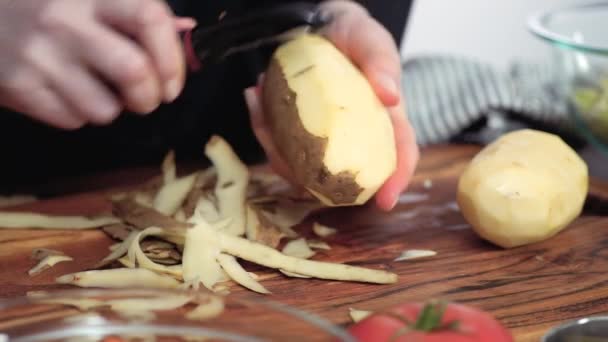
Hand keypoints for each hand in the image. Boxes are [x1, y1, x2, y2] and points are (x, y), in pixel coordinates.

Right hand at [0, 0, 195, 129]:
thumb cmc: (42, 2)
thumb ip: (134, 11)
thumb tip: (184, 34)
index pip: (150, 19)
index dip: (172, 58)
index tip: (173, 83)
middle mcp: (65, 20)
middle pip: (134, 71)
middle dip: (150, 97)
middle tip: (146, 100)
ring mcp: (39, 54)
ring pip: (104, 109)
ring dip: (111, 109)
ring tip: (97, 91)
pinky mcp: (17, 85)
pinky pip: (72, 120)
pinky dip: (78, 114)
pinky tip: (66, 92)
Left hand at [244, 0, 418, 210]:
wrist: (322, 26)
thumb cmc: (355, 37)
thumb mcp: (372, 41)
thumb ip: (382, 63)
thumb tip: (391, 97)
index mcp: (384, 121)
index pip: (399, 154)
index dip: (396, 180)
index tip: (385, 201)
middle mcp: (354, 139)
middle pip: (341, 173)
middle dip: (310, 175)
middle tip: (284, 154)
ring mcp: (324, 140)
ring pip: (302, 165)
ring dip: (274, 141)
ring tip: (260, 96)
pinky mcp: (298, 134)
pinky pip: (279, 143)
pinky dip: (263, 124)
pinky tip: (255, 94)